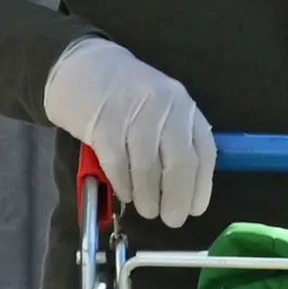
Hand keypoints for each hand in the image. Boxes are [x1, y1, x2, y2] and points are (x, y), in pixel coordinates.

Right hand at [42, 36, 214, 227]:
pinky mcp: (103, 125)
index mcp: (184, 106)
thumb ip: (177, 139)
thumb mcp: (163, 108)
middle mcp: (165, 108)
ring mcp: (133, 115)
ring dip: (149, 197)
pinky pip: (118, 164)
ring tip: (148, 211)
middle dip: (177, 197)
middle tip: (173, 220)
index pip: (203, 149)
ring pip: (147, 167)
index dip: (202, 184)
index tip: (197, 209)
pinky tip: (126, 195)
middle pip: (179, 161)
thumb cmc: (128, 95)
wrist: (84, 68)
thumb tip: (188, 188)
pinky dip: (124, 186)